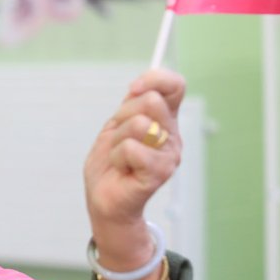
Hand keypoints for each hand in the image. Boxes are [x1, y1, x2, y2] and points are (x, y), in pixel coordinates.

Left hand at [83, 68, 183, 236]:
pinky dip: (117, 156)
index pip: (175, 86)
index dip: (154, 79)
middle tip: (118, 136)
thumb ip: (132, 105)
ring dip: (117, 139)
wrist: (104, 199)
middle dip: (123, 115)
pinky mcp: (160, 172)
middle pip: (151, 101)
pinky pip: (131, 148)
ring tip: (119, 156)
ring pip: (138, 124)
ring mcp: (169, 154)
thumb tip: (140, 85)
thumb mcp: (117, 126)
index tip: (133, 89)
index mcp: (164, 120)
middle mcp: (172, 135)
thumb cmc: (111, 164)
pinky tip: (121, 169)